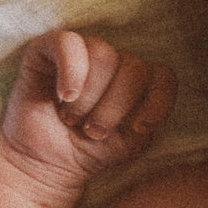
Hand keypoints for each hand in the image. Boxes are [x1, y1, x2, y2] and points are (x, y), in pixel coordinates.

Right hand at [0, 30, 177, 200]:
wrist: (43, 163)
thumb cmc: (88, 151)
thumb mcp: (129, 143)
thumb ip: (148, 123)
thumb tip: (149, 109)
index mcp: (137, 82)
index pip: (164, 76)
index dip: (158, 101)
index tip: (139, 128)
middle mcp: (113, 62)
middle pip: (134, 67)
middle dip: (116, 107)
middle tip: (94, 132)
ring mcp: (82, 52)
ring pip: (104, 55)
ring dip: (91, 96)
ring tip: (73, 119)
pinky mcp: (46, 49)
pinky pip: (68, 43)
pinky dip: (72, 71)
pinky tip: (65, 96)